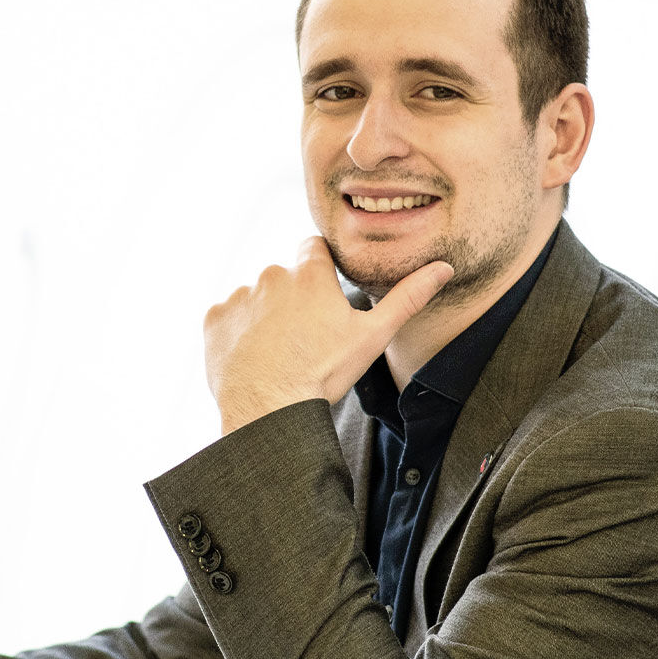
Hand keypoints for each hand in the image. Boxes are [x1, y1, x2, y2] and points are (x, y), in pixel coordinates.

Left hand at [205, 237, 452, 433]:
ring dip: (263, 317)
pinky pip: (227, 318)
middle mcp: (271, 274)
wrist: (270, 408)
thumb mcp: (372, 336)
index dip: (320, 272)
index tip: (323, 300)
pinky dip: (237, 333)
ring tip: (277, 353)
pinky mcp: (214, 318)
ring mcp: (240, 296)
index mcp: (310, 273)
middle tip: (303, 339)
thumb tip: (443, 268)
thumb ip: (407, 298)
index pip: (314, 250)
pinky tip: (252, 358)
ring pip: (255, 298)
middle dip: (291, 300)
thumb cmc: (324, 372)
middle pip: (284, 278)